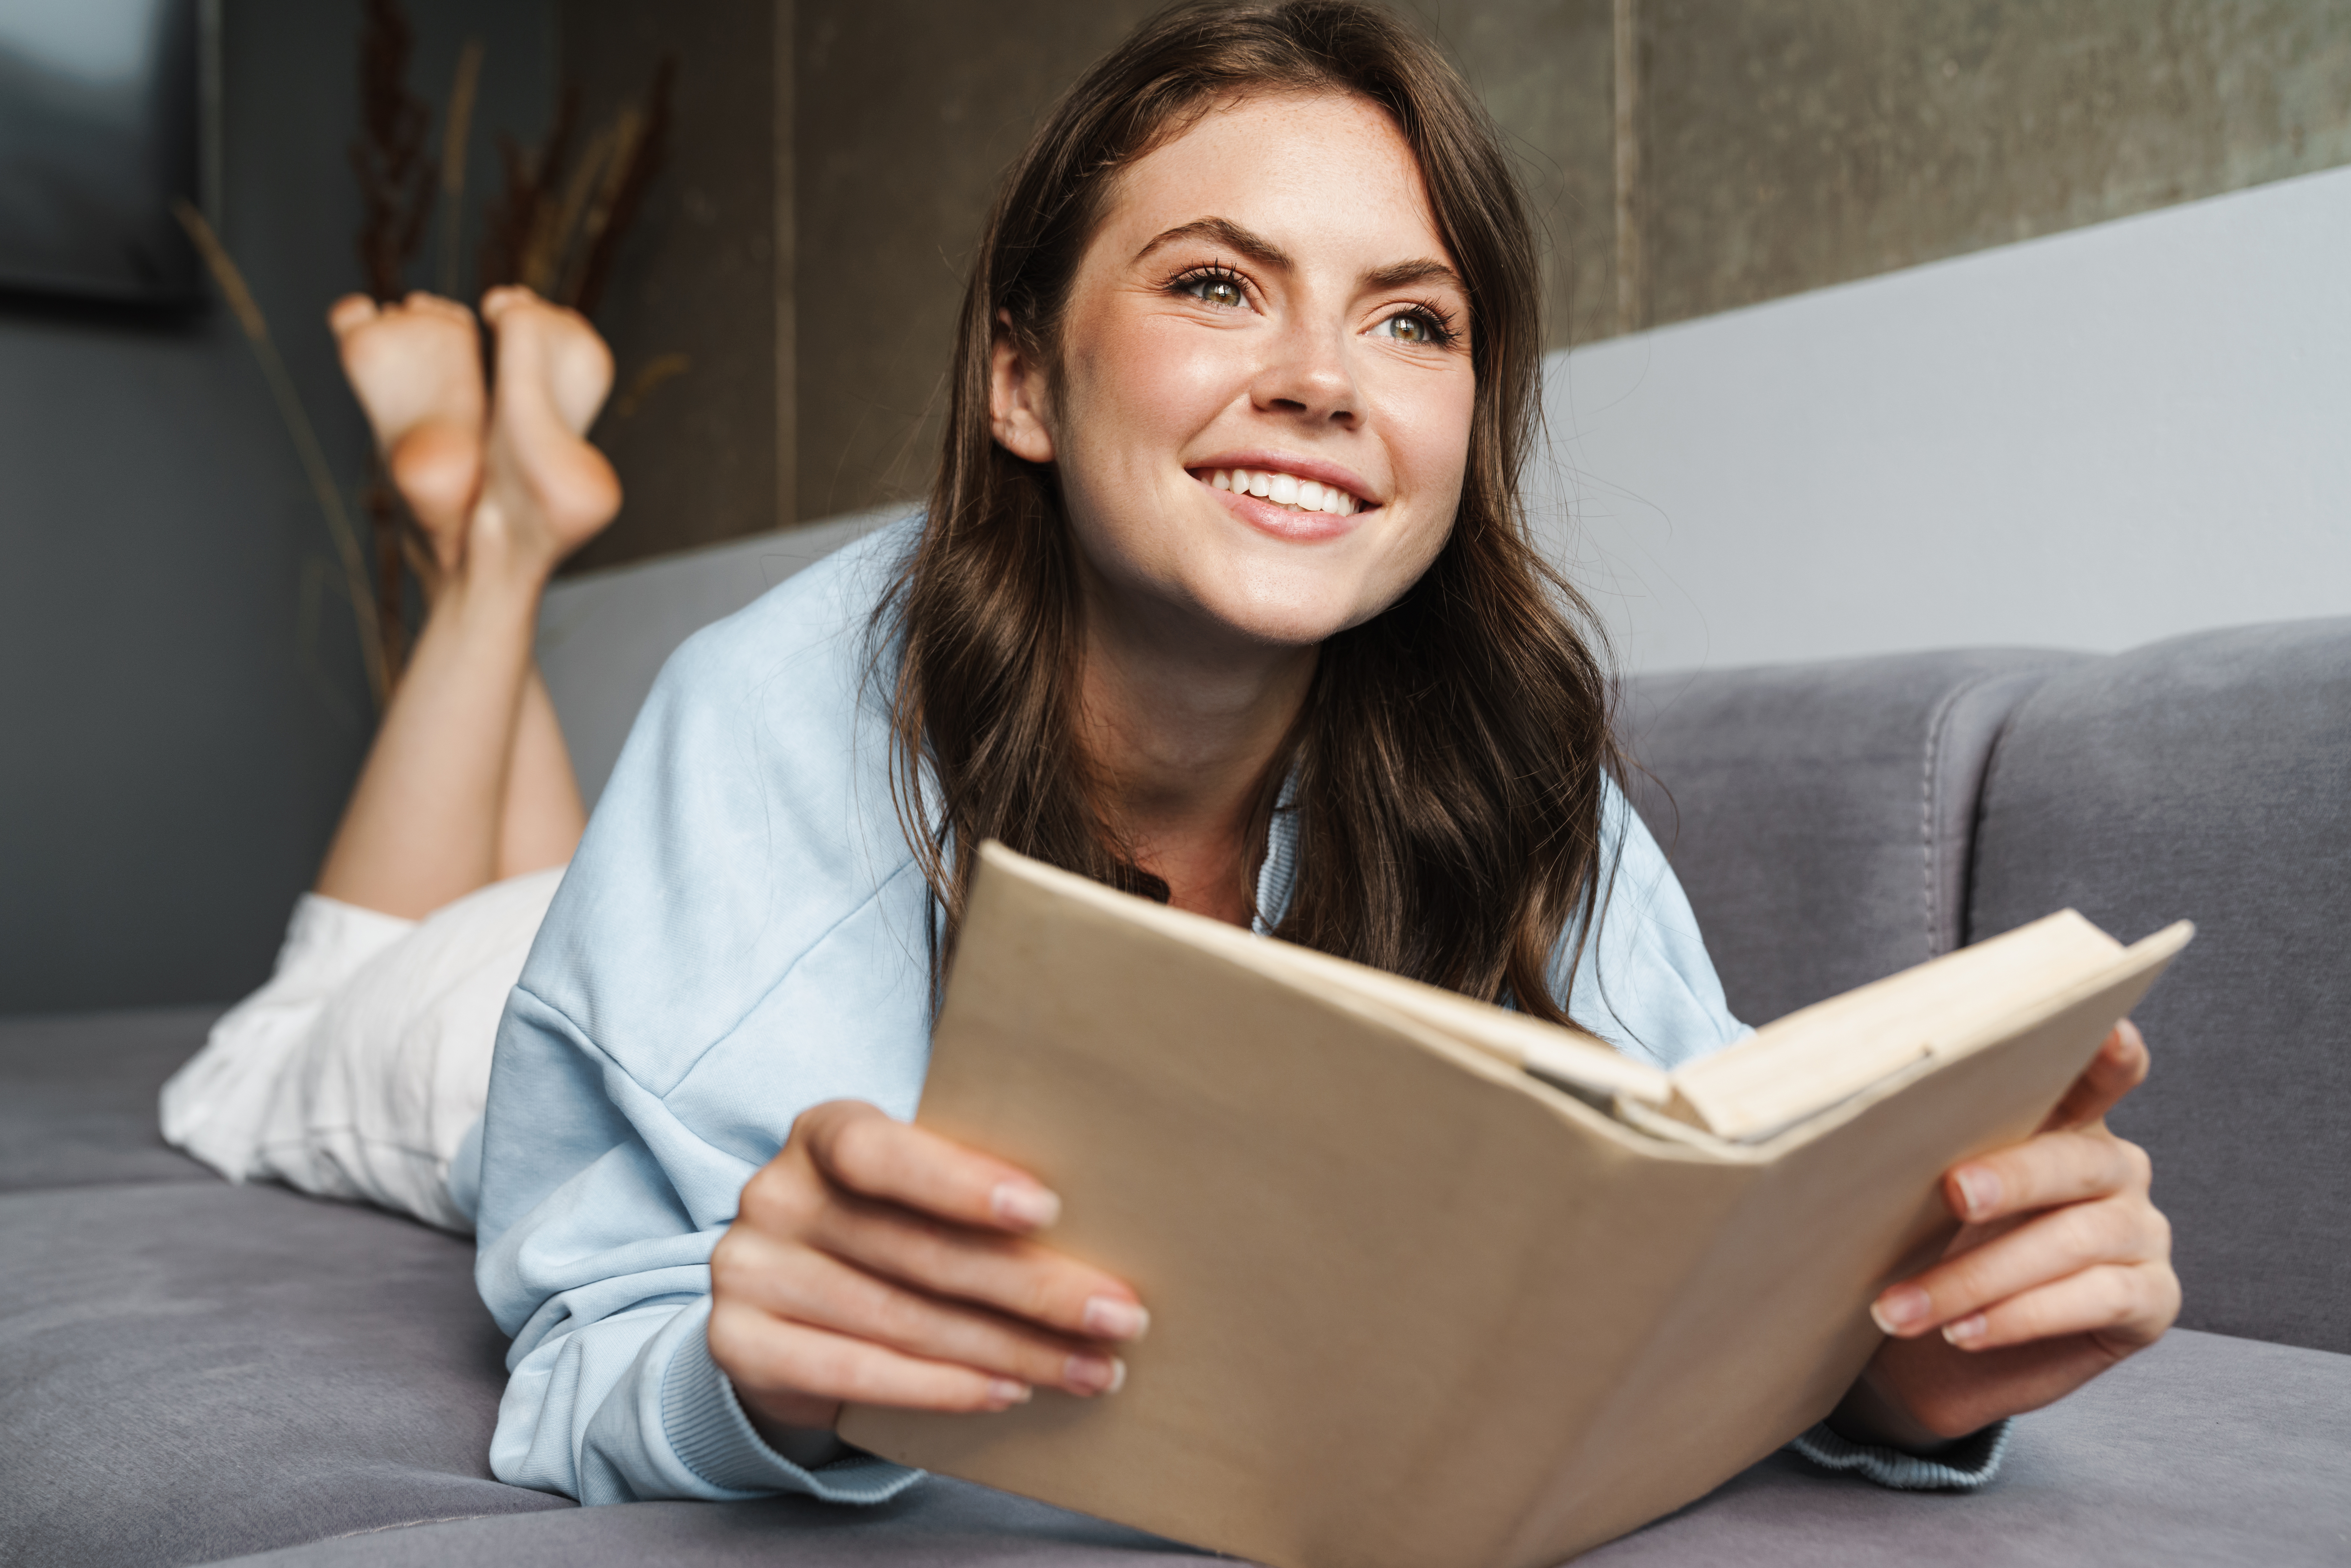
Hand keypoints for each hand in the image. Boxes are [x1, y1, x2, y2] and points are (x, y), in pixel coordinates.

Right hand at [707, 1100, 1148, 1442]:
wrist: (786, 1304)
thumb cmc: (884, 1229)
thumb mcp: (914, 1193)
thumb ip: (971, 1195)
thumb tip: (1096, 1229)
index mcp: (823, 1132)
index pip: (884, 1152)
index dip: (961, 1182)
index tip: (1047, 1210)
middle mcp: (776, 1195)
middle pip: (919, 1251)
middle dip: (1034, 1289)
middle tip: (1119, 1316)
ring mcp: (748, 1271)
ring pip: (904, 1320)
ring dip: (1011, 1351)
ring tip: (1089, 1368)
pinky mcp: (741, 1345)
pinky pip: (858, 1373)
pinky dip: (944, 1389)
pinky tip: (1009, 1393)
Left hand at [1831, 1020, 2177, 1450]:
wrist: (1930, 1350)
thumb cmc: (1923, 1249)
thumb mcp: (1916, 1192)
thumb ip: (1923, 1144)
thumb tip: (1857, 1105)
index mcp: (2066, 1123)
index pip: (2101, 1073)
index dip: (2109, 1053)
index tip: (2108, 1032)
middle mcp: (2115, 1169)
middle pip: (2075, 1159)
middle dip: (2009, 1178)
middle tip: (1952, 1194)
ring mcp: (2140, 1233)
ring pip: (2074, 1240)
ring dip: (1981, 1275)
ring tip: (1905, 1306)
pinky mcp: (2151, 1300)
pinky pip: (2097, 1299)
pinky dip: (2021, 1316)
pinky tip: (1964, 1330)